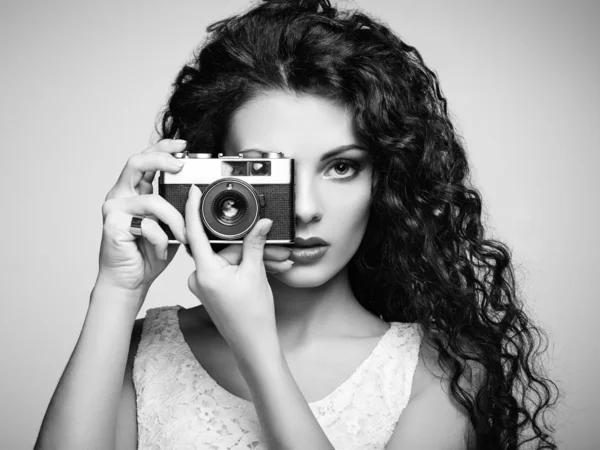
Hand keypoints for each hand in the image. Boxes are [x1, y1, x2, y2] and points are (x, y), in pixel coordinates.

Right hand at [96, 139, 188, 303]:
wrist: (131, 281)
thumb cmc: (148, 253)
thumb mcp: (169, 225)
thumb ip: (176, 207)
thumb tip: (197, 193)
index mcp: (134, 191)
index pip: (146, 159)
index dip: (162, 147)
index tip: (183, 146)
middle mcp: (120, 195)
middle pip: (137, 162)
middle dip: (162, 159)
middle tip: (181, 166)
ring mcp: (114, 208)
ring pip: (153, 201)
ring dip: (176, 220)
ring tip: (183, 237)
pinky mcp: (113, 225)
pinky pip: (148, 225)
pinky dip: (162, 240)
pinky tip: (161, 251)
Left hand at [185, 184, 291, 353]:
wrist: (253, 344)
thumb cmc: (252, 316)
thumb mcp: (255, 273)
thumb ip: (254, 244)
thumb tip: (261, 223)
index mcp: (205, 272)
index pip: (194, 232)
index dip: (193, 209)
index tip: (194, 192)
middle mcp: (199, 277)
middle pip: (220, 247)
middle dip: (245, 246)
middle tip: (271, 251)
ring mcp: (204, 284)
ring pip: (226, 258)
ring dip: (248, 259)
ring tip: (273, 265)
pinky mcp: (210, 289)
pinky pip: (225, 269)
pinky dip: (242, 267)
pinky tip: (261, 271)